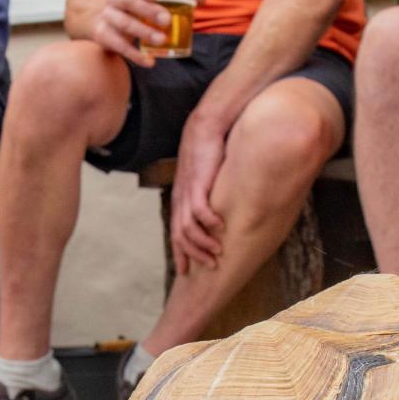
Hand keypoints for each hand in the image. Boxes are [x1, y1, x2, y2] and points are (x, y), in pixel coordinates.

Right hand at [90, 0, 182, 69]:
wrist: (106, 23)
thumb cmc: (137, 7)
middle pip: (128, 1)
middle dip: (147, 10)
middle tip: (167, 20)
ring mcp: (106, 16)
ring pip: (123, 23)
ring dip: (143, 32)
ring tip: (161, 40)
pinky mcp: (103, 35)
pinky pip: (118, 45)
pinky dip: (134, 55)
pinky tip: (149, 62)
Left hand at [168, 113, 228, 273]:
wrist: (206, 127)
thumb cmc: (209, 152)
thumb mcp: (206, 178)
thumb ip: (210, 195)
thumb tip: (222, 211)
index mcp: (181, 200)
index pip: (176, 234)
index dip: (180, 254)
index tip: (185, 271)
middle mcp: (181, 199)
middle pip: (180, 237)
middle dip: (193, 255)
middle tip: (209, 267)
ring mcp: (187, 193)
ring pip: (188, 228)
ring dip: (202, 243)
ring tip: (217, 252)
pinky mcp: (197, 184)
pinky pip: (199, 210)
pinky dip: (208, 222)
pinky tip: (220, 227)